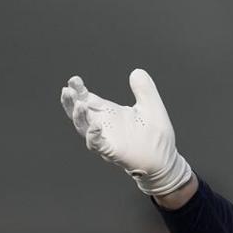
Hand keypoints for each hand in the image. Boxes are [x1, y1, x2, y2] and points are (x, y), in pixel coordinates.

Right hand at [59, 69, 192, 195]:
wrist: (165, 160)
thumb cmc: (156, 136)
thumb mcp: (152, 107)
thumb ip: (144, 89)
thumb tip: (137, 72)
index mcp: (109, 113)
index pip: (87, 99)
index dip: (78, 90)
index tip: (74, 80)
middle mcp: (103, 125)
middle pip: (79, 113)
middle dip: (71, 102)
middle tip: (67, 90)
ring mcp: (106, 139)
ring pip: (84, 128)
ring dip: (79, 117)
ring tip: (79, 104)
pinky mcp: (112, 152)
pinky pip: (98, 145)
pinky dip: (94, 136)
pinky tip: (94, 126)